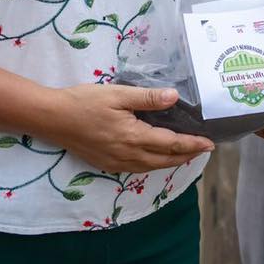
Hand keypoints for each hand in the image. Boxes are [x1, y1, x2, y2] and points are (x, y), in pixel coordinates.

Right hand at [48, 85, 212, 172]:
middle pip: (165, 160)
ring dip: (171, 162)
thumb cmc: (84, 102)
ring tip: (185, 154)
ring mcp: (116, 163)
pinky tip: (155, 158)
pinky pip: (137, 169)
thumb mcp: (118, 94)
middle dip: (187, 156)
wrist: (53, 119)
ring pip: (152, 167)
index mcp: (134, 137)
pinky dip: (153, 165)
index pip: (172, 144)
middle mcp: (128, 155)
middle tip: (204, 150)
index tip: (210, 144)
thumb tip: (175, 97)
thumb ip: (148, 98)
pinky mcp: (107, 164)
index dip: (193, 145)